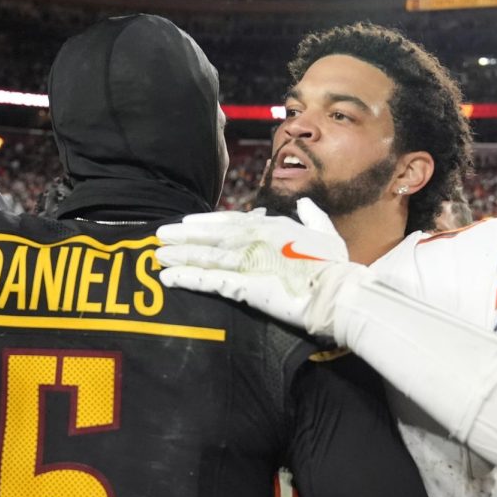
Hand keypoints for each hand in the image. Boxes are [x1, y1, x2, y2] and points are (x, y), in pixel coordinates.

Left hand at [156, 198, 349, 333]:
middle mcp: (255, 239)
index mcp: (273, 225)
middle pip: (211, 235)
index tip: (187, 223)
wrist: (338, 294)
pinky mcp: (243, 286)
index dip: (206, 222)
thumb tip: (306, 203)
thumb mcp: (327, 234)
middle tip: (161, 234)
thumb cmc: (335, 267)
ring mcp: (247, 261)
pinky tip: (167, 277)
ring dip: (179, 255)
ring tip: (158, 254)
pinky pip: (208, 281)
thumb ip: (313, 217)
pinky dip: (186, 278)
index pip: (232, 221)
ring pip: (205, 255)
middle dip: (184, 235)